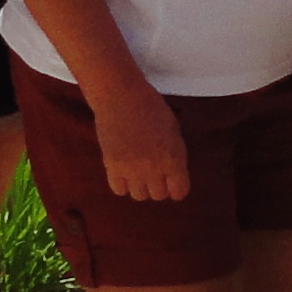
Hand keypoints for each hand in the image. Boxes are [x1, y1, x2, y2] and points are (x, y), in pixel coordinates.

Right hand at [91, 79, 189, 200]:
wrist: (121, 96)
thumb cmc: (151, 107)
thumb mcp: (174, 130)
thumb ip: (175, 154)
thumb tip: (173, 174)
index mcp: (173, 158)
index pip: (179, 192)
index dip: (177, 187)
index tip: (173, 181)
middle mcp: (154, 168)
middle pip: (159, 195)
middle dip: (159, 185)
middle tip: (155, 172)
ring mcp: (131, 169)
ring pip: (139, 195)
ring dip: (141, 186)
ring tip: (138, 171)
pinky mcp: (112, 166)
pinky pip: (119, 190)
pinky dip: (123, 184)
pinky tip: (124, 171)